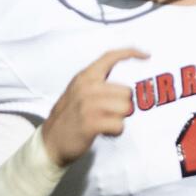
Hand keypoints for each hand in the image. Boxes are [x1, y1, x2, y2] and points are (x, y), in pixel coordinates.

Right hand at [41, 49, 146, 166]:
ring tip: (105, 123)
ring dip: (119, 119)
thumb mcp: (77, 92)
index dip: (130, 53)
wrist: (50, 142)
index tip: (146, 55)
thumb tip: (125, 86)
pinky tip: (104, 132)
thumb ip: (96, 84)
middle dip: (122, 105)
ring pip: (125, 108)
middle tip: (108, 114)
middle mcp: (87, 88)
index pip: (110, 57)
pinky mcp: (91, 123)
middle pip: (126, 91)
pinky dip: (115, 131)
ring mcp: (88, 105)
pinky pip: (119, 125)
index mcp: (84, 77)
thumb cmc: (67, 118)